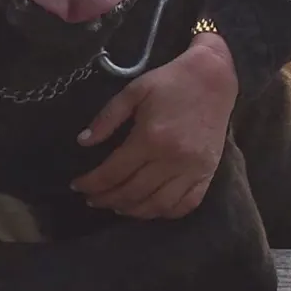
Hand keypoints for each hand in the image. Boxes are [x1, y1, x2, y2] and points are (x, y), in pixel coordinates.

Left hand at [71, 32, 237, 218]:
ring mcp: (192, 170)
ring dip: (132, 211)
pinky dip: (165, 212)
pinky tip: (149, 208)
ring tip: (115, 206)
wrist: (213, 78)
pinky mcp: (207, 174)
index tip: (77, 185)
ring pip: (157, 205)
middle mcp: (172, 160)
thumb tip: (83, 141)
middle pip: (132, 192)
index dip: (92, 182)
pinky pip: (186, 204)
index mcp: (150, 138)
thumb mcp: (133, 91)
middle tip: (91, 199)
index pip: (114, 172)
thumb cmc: (170, 82)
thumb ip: (107, 117)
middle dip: (106, 199)